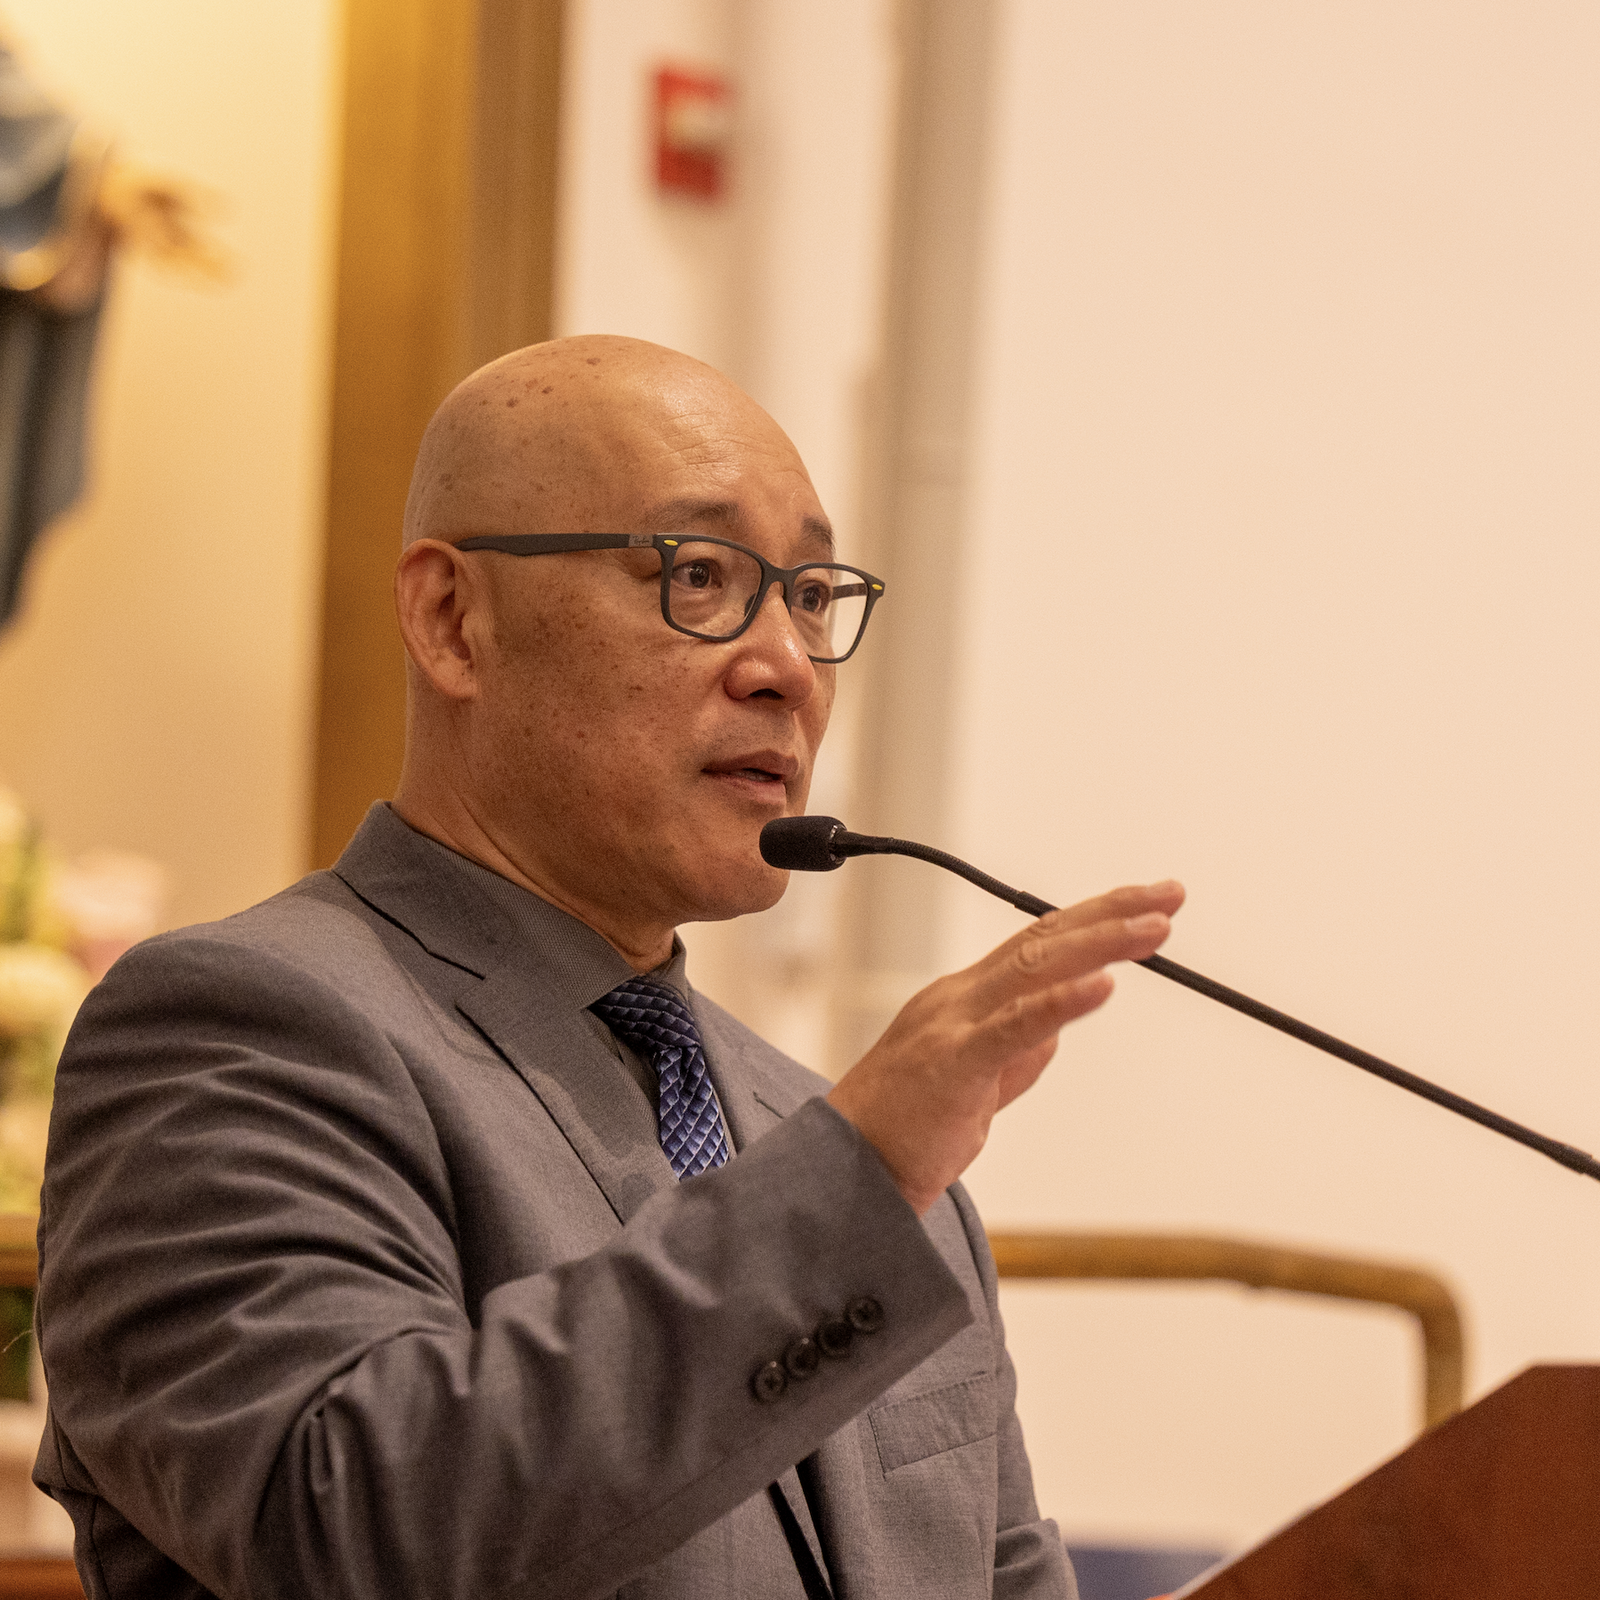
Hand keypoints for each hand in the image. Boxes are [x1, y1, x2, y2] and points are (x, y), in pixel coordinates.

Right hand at [827, 880, 1185, 1213]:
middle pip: (1043, 938)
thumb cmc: (901, 1133)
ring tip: (1154, 927)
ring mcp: (953, 1025)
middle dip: (1111, 911)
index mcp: (962, 999)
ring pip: (1035, 966)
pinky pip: (1015, 1026)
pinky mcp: (954, 1064)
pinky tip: (1105, 985)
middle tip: (1169, 894)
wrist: (845, 1173)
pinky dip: (1062, 1001)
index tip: (1146, 903)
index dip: (1094, 917)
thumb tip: (1057, 1028)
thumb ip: (1015, 1052)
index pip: (1037, 942)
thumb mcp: (973, 1085)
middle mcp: (958, 999)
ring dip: (1101, 942)